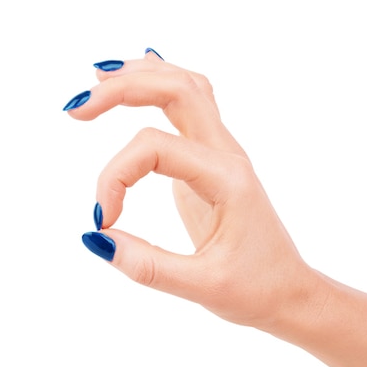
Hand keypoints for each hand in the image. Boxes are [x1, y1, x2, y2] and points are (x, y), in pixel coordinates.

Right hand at [66, 51, 319, 329]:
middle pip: (177, 89)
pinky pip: (193, 107)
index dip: (115, 176)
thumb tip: (96, 238)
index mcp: (228, 180)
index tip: (103, 219)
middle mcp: (228, 157)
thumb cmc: (257, 289)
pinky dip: (163, 86)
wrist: (290, 291)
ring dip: (143, 77)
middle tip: (75, 110)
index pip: (156, 147)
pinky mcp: (213, 164)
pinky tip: (141, 74)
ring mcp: (223, 155)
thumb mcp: (204, 288)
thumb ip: (149, 266)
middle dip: (122, 88)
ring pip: (187, 88)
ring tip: (98, 77)